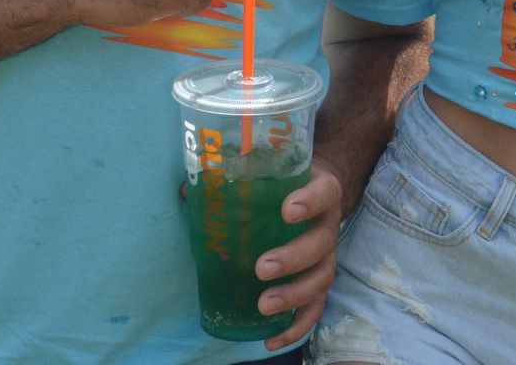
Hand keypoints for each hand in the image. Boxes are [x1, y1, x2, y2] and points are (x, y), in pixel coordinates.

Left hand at [253, 154, 344, 349]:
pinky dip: (296, 328)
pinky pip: (315, 309)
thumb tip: (186, 191)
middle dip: (294, 259)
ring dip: (294, 295)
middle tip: (262, 268)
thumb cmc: (285, 184)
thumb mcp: (269, 174)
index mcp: (321, 192)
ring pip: (322, 279)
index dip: (310, 202)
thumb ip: (234, 179)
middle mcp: (328, 225)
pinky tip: (271, 341)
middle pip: (322, 244)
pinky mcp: (319, 281)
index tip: (287, 210)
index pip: (325, 192)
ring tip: (263, 306)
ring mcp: (327, 257)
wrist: (314, 193)